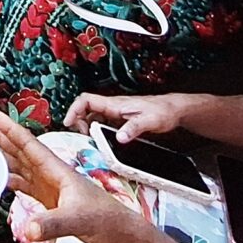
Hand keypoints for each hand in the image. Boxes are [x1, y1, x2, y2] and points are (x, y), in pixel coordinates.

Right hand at [0, 111, 141, 242]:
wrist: (121, 233)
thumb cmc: (106, 220)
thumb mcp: (78, 219)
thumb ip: (53, 223)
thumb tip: (28, 228)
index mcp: (59, 171)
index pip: (31, 146)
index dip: (12, 131)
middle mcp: (53, 176)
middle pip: (23, 152)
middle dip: (3, 139)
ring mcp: (52, 188)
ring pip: (24, 168)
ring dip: (6, 158)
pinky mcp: (52, 202)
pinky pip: (27, 186)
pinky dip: (13, 182)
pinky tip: (2, 180)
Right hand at [65, 91, 193, 142]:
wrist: (173, 109)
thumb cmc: (162, 111)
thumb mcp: (148, 121)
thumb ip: (133, 129)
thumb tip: (119, 138)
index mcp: (114, 104)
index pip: (86, 100)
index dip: (73, 110)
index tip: (68, 123)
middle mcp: (112, 107)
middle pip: (85, 109)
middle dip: (78, 122)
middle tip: (83, 137)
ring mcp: (115, 113)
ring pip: (92, 117)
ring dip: (87, 128)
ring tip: (90, 141)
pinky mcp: (119, 120)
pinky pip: (101, 123)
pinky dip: (96, 131)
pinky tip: (102, 141)